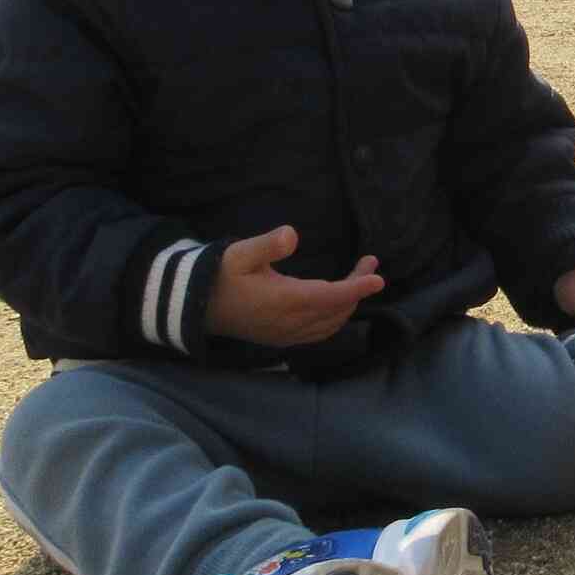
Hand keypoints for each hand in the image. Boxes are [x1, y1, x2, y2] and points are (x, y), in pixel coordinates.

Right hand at [205, 226, 381, 347]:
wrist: (195, 307)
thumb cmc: (218, 275)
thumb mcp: (239, 253)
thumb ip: (267, 245)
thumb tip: (291, 235)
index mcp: (282, 301)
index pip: (329, 296)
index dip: (356, 288)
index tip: (378, 277)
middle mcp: (289, 323)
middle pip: (336, 309)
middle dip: (357, 288)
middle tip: (369, 262)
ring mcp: (286, 334)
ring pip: (330, 324)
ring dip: (348, 303)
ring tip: (360, 276)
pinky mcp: (282, 339)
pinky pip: (319, 332)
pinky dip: (335, 317)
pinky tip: (338, 301)